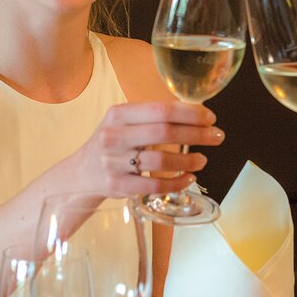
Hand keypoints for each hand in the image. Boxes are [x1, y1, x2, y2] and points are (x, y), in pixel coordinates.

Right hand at [64, 100, 224, 197]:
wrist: (80, 174)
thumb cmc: (113, 144)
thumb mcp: (124, 123)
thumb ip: (153, 117)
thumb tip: (196, 112)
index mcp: (118, 114)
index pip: (161, 109)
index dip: (190, 113)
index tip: (210, 118)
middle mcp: (114, 136)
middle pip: (164, 133)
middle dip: (197, 134)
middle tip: (217, 137)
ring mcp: (114, 162)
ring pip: (160, 162)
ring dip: (188, 161)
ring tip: (203, 160)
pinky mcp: (118, 186)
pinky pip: (154, 186)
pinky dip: (176, 183)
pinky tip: (189, 178)